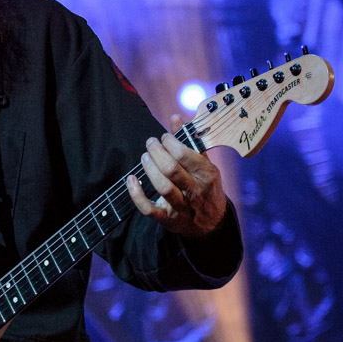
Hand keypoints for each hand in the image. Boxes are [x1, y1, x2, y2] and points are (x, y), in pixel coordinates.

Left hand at [126, 115, 227, 238]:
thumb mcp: (204, 164)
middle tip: (150, 143)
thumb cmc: (206, 187)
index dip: (171, 142)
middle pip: (172, 170)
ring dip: (149, 169)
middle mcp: (195, 191)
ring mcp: (181, 207)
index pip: (185, 155)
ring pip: (163, 187)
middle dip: (157, 152)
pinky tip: (131, 180)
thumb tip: (175, 117)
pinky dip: (137, 195)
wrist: (212, 224)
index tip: (164, 137)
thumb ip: (189, 141)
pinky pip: (149, 209)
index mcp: (206, 175)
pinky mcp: (168, 219)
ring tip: (144, 157)